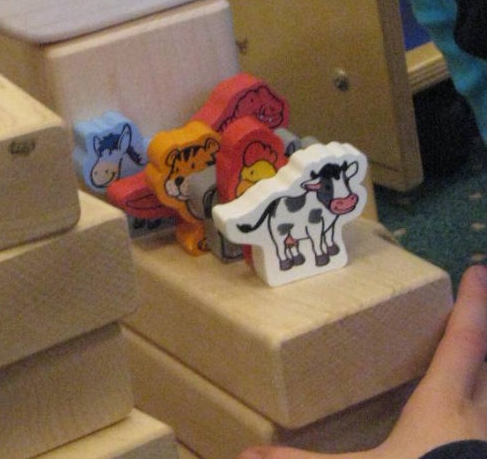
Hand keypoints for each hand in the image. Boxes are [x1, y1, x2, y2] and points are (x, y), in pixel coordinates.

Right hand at [238, 264, 486, 458]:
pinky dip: (480, 407)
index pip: (463, 340)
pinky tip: (469, 419)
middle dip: (479, 329)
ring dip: (481, 372)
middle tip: (474, 305)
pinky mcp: (484, 455)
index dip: (471, 304)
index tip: (477, 268)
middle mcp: (477, 416)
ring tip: (472, 358)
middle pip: (484, 361)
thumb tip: (246, 454)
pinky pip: (485, 423)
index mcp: (444, 402)